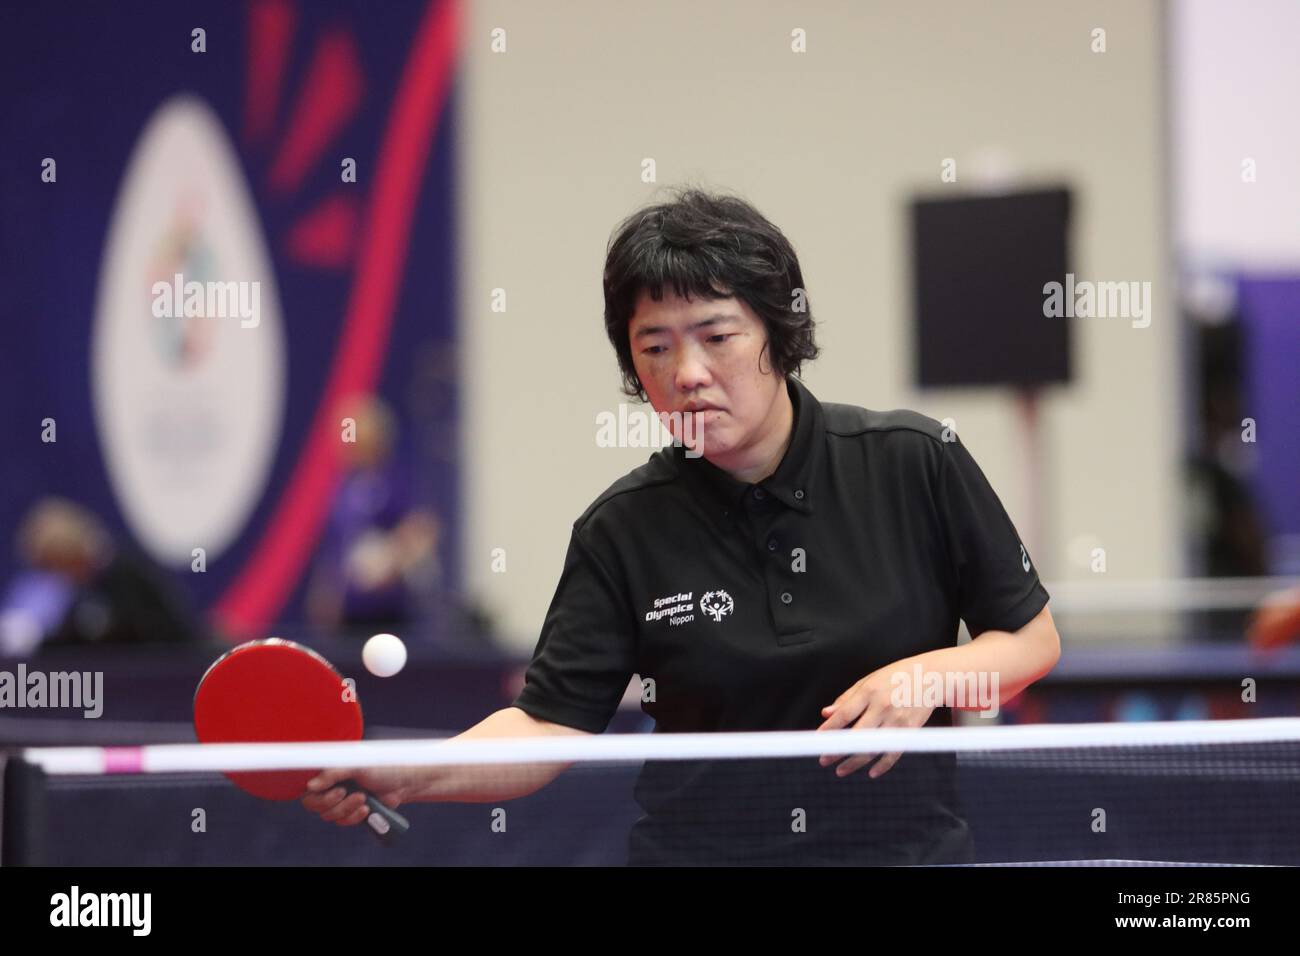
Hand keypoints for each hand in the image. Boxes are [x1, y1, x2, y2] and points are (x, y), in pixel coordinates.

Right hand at [301, 767, 416, 826]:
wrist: (403, 782)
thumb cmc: (382, 767)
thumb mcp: (357, 765)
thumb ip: (333, 773)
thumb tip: (310, 786)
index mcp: (329, 769)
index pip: (307, 786)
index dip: (316, 793)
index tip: (338, 789)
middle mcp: (331, 784)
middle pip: (313, 804)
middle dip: (332, 802)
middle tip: (346, 793)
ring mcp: (340, 799)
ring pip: (328, 815)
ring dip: (345, 809)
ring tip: (363, 798)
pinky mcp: (350, 812)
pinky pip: (342, 821)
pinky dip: (353, 817)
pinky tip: (366, 809)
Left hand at [815, 665, 934, 778]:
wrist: (932, 676)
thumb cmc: (896, 676)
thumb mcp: (869, 680)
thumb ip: (847, 698)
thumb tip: (826, 713)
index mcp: (869, 692)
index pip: (845, 714)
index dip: (829, 729)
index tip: (817, 740)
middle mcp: (883, 706)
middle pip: (857, 735)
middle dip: (838, 750)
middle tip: (823, 760)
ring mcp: (898, 720)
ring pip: (874, 747)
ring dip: (855, 762)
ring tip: (840, 770)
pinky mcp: (910, 730)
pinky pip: (895, 753)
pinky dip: (883, 765)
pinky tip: (871, 772)